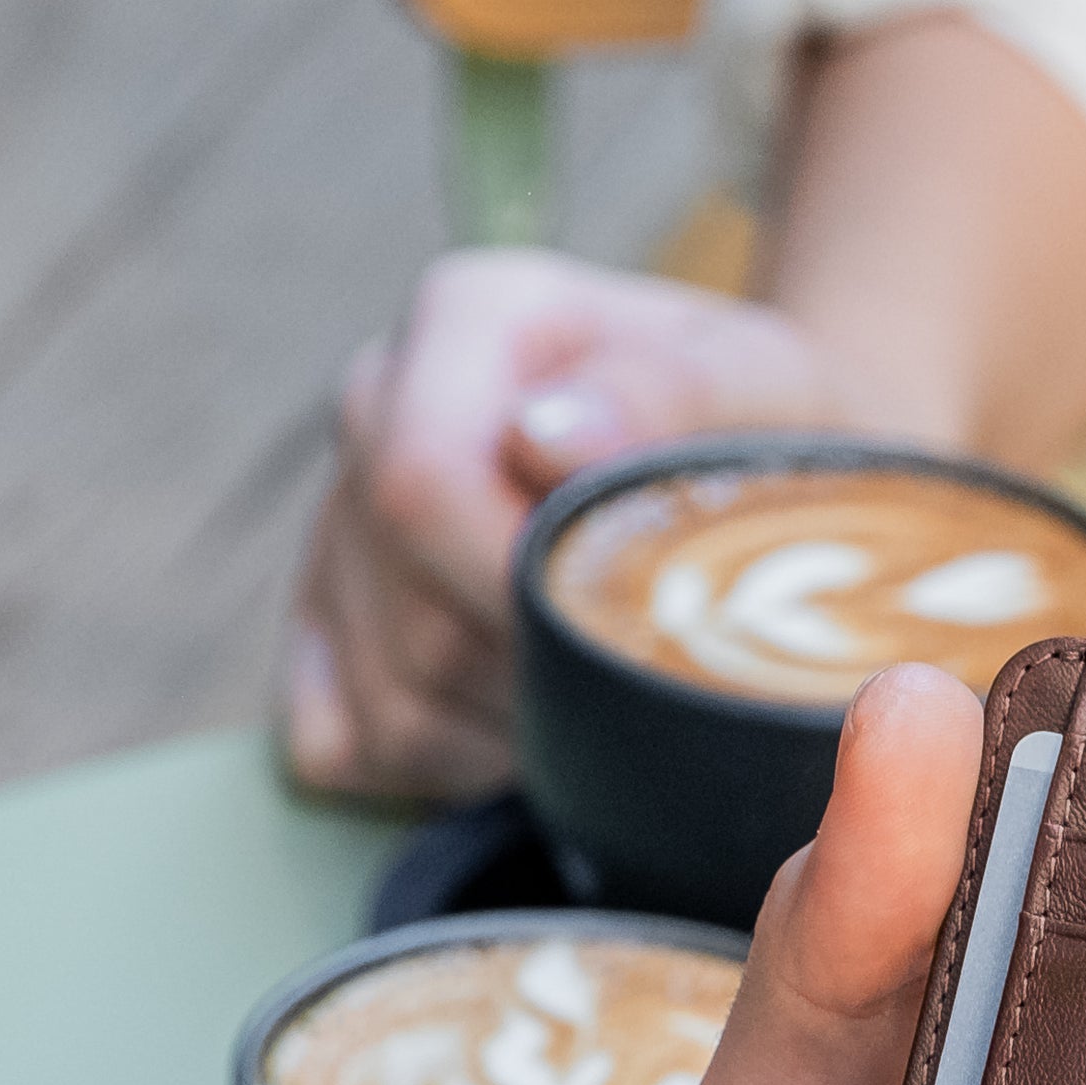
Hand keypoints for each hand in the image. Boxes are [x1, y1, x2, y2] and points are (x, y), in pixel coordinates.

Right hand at [277, 247, 862, 801]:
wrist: (760, 464)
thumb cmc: (765, 427)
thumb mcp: (763, 382)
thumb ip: (670, 393)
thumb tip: (544, 439)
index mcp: (468, 319)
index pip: (422, 485)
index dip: (520, 593)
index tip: (638, 631)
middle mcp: (377, 400)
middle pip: (415, 612)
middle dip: (541, 680)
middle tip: (648, 677)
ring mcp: (335, 516)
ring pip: (387, 695)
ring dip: (510, 734)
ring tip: (605, 695)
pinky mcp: (320, 620)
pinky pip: (344, 740)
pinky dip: (443, 765)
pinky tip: (524, 723)